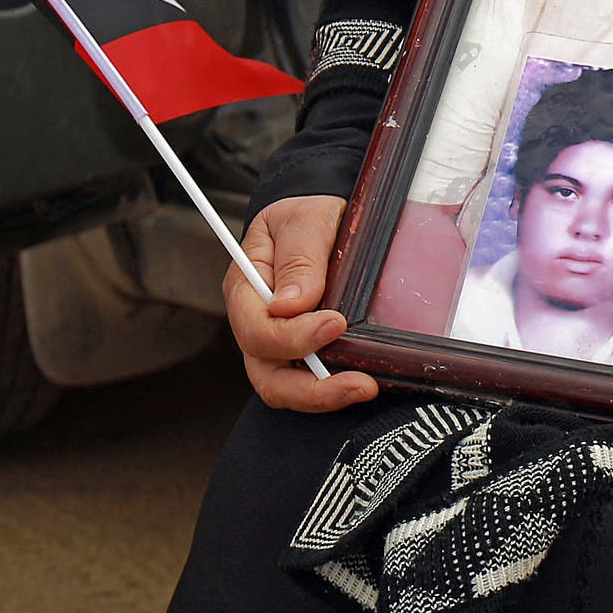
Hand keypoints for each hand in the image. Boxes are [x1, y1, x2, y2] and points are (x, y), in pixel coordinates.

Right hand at [225, 194, 377, 411]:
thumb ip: (299, 257)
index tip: (336, 323)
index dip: (293, 336)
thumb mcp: (304, 220)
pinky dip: (334, 387)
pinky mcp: (304, 354)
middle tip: (360, 382)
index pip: (257, 330)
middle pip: (268, 376)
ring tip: (366, 387)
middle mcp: (256, 324)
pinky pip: (310, 383)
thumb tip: (292, 304)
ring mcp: (278, 345)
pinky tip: (366, 379)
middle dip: (312, 388)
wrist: (321, 221)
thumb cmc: (307, 217)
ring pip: (288, 389)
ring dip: (325, 395)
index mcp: (245, 289)